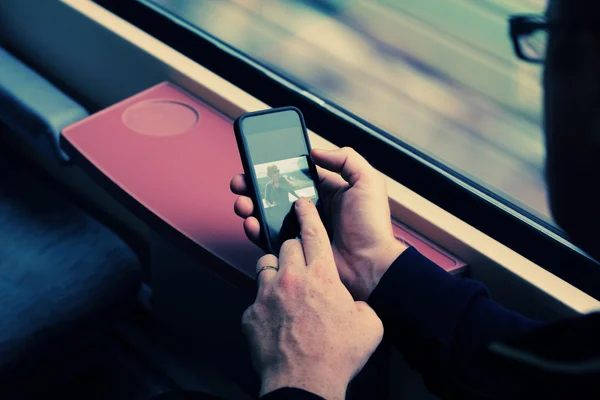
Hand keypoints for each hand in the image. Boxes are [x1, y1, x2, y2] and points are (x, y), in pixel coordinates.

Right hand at [231, 147, 406, 299]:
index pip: (294, 174)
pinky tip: (251, 223)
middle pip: (275, 192)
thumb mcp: (367, 183)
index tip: (257, 163)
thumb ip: (346, 159)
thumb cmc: (372, 226)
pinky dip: (255, 230)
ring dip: (250, 206)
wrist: (371, 266)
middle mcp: (311, 208)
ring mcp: (300, 229)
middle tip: (240, 182)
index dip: (275, 169)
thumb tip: (315, 152)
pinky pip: (269, 238)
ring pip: (267, 214)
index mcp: (326, 191)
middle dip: (254, 186)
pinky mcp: (294, 249)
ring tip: (243, 202)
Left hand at [242, 198, 383, 399]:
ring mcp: (266, 294)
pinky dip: (264, 303)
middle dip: (293, 250)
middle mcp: (291, 278)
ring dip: (276, 272)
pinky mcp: (250, 313)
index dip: (307, 214)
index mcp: (321, 276)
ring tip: (285, 288)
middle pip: (286, 246)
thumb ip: (362, 306)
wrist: (305, 383)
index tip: (301, 203)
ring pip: (265, 265)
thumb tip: (357, 307)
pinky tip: (275, 318)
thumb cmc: (335, 356)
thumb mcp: (369, 326)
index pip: (312, 232)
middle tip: (301, 265)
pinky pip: (255, 298)